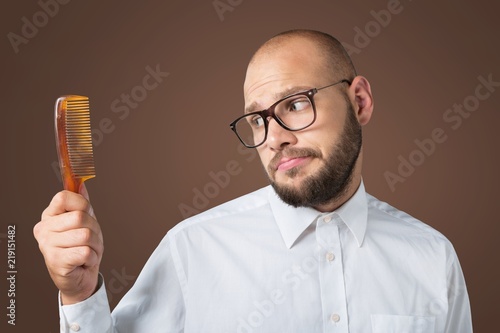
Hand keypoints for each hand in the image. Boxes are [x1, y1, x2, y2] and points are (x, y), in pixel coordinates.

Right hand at [33, 184, 103, 304]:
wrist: (80, 278)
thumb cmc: (82, 248)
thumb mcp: (85, 222)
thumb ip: (82, 203)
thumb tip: (80, 184)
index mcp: (49, 216)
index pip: (64, 197)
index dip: (82, 204)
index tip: (85, 214)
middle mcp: (44, 230)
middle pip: (79, 217)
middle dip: (94, 229)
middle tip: (89, 241)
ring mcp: (47, 246)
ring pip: (85, 235)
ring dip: (94, 245)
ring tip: (86, 252)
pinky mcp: (56, 262)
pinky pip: (86, 251)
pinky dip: (92, 258)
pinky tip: (83, 262)